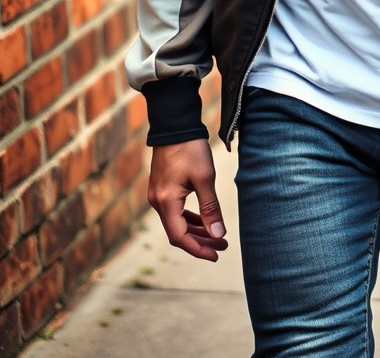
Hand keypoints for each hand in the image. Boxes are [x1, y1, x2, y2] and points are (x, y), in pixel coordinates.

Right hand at [147, 138, 228, 260]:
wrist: (174, 124)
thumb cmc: (190, 149)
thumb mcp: (205, 178)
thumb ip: (211, 208)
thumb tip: (218, 234)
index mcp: (166, 201)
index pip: (179, 237)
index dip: (198, 249)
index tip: (216, 254)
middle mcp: (157, 202)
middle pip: (177, 233)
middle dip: (200, 242)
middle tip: (222, 246)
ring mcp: (157, 195)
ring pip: (177, 223)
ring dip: (196, 231)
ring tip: (218, 236)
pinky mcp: (161, 189)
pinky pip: (175, 211)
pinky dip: (190, 219)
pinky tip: (205, 221)